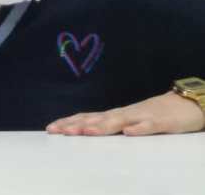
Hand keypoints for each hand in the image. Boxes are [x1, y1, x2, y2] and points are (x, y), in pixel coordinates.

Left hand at [47, 91, 204, 135]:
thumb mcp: (127, 121)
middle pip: (97, 119)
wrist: (184, 104)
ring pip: (119, 121)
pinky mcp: (160, 122)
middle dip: (77, 125)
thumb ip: (108, 125)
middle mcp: (123, 114)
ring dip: (102, 126)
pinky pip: (149, 126)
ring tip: (86, 132)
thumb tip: (82, 130)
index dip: (69, 122)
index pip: (87, 118)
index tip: (50, 129)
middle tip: (59, 132)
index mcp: (114, 115)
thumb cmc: (152, 114)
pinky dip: (139, 129)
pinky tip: (129, 132)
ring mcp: (141, 116)